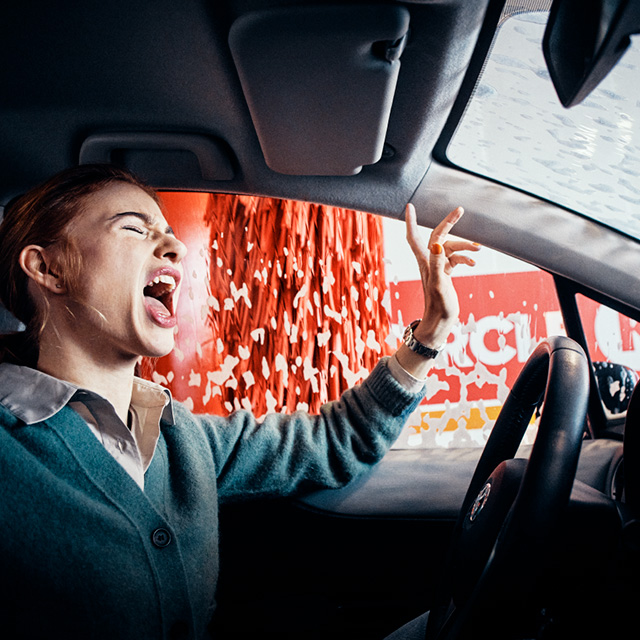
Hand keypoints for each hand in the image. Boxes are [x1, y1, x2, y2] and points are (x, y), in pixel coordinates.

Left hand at [396, 204, 478, 377]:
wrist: (440, 323)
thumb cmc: (438, 307)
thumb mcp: (439, 286)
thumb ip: (437, 265)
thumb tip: (437, 244)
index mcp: (425, 262)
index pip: (414, 237)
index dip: (412, 221)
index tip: (411, 205)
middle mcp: (429, 262)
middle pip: (437, 236)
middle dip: (448, 223)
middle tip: (460, 210)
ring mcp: (438, 267)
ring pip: (450, 248)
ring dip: (464, 246)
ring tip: (478, 249)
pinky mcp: (445, 273)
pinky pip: (456, 259)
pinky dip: (465, 258)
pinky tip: (474, 262)